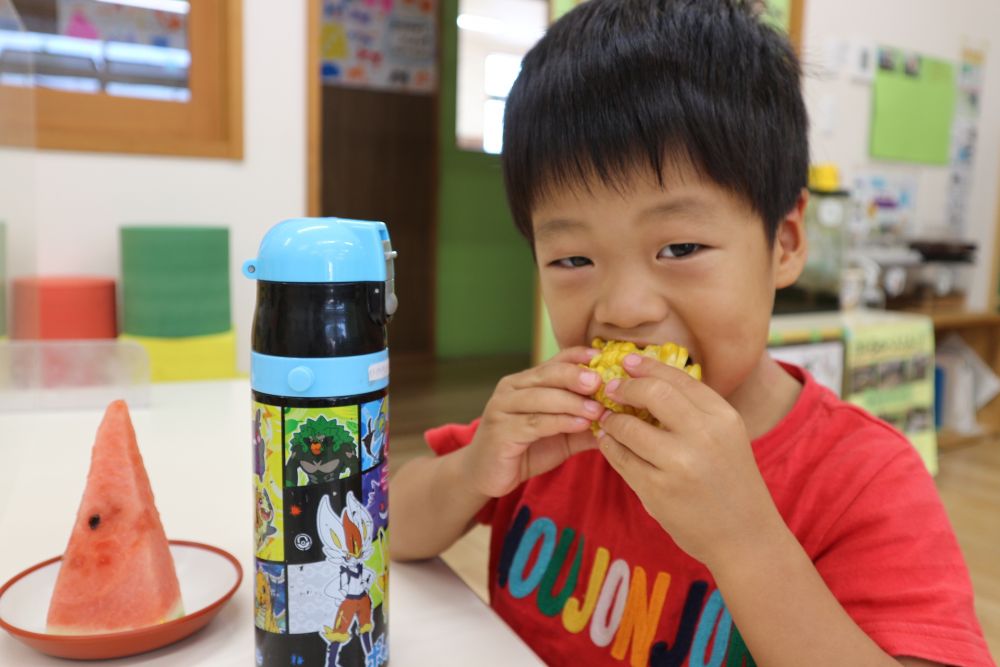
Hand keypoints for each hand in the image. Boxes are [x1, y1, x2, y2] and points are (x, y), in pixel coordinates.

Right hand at [462, 347, 604, 497]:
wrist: (486, 476)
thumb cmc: (524, 451)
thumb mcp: (560, 436)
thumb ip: (584, 425)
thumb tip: (620, 420)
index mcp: (524, 382)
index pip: (554, 362)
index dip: (578, 357)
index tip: (604, 358)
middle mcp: (511, 389)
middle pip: (547, 375)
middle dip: (576, 376)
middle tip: (601, 381)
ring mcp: (502, 408)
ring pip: (542, 398)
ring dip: (572, 402)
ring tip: (598, 409)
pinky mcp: (500, 431)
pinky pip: (534, 423)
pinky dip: (560, 422)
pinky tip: (580, 424)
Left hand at [597, 354, 783, 568]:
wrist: (745, 538)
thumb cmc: (732, 483)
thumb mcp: (727, 437)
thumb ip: (695, 410)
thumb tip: (649, 378)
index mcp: (723, 417)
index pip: (678, 378)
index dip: (648, 366)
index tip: (627, 361)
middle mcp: (703, 436)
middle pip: (652, 392)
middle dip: (625, 386)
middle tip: (610, 388)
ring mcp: (678, 464)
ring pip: (628, 426)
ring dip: (612, 420)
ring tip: (609, 420)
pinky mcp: (656, 490)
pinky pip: (621, 458)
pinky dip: (610, 446)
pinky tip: (609, 443)